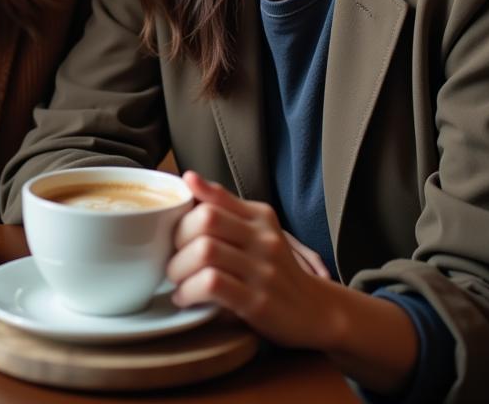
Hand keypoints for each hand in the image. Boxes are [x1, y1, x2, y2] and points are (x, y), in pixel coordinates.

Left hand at [167, 170, 331, 348]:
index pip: (213, 199)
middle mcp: (263, 238)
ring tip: (176, 280)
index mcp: (260, 216)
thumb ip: (224, 206)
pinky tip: (185, 297)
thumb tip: (188, 177)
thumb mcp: (257, 231)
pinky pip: (212, 284)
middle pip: (205, 220)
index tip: (172, 231)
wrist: (316, 311)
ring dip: (179, 268)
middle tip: (171, 257)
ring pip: (205, 251)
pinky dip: (189, 290)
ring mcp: (262, 269)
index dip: (182, 213)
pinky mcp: (258, 301)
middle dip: (177, 239)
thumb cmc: (276, 269)